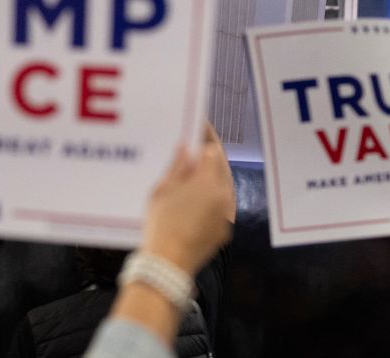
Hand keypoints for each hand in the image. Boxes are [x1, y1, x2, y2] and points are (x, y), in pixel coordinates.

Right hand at [140, 128, 233, 273]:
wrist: (169, 264)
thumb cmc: (161, 224)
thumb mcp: (162, 191)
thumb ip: (177, 167)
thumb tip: (186, 148)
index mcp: (208, 182)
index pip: (212, 150)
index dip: (206, 135)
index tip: (197, 124)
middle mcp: (224, 196)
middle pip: (222, 166)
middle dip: (211, 152)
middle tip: (197, 141)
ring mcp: (227, 214)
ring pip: (224, 184)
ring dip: (214, 172)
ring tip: (197, 163)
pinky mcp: (225, 228)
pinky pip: (222, 202)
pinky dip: (214, 191)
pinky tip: (198, 191)